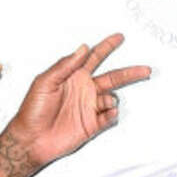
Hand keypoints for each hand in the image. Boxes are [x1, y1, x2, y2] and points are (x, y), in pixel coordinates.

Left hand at [8, 34, 149, 169]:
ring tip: (105, 102)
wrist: (32, 138)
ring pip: (112, 98)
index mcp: (73, 76)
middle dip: (129, 72)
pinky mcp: (92, 125)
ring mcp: (89, 107)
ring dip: (112, 99)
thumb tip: (82, 48)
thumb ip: (64, 66)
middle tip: (145, 69)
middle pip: (112, 77)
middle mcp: (84, 90)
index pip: (93, 57)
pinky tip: (108, 113)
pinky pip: (109, 118)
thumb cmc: (32, 109)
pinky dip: (111, 115)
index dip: (106, 47)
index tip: (119, 37)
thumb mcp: (45, 82)